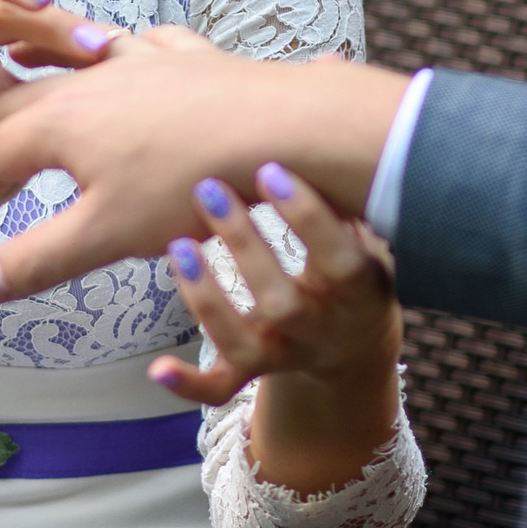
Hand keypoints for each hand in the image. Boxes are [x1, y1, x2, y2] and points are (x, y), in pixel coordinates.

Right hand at [0, 34, 410, 303]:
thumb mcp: (107, 235)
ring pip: (75, 61)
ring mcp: (146, 63)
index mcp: (60, 122)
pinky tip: (127, 49)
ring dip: (38, 70)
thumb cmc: (194, 184)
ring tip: (18, 70)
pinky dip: (119, 48)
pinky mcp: (193, 60)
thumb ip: (39, 259)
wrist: (288, 128)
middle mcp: (93, 80)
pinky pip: (145, 46)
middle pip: (20, 102)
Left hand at [156, 163, 402, 405]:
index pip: (338, 260)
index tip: (271, 171)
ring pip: (243, 343)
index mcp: (358, 294)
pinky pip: (221, 388)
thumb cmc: (355, 270)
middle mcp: (320, 330)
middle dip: (243, 245)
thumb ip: (352, 204)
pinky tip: (156, 367)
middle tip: (210, 189)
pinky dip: (188, 384)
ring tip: (177, 246)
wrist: (356, 344)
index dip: (308, 219)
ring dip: (206, 298)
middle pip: (281, 304)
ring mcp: (285, 354)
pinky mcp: (255, 370)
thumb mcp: (370, 239)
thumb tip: (331, 140)